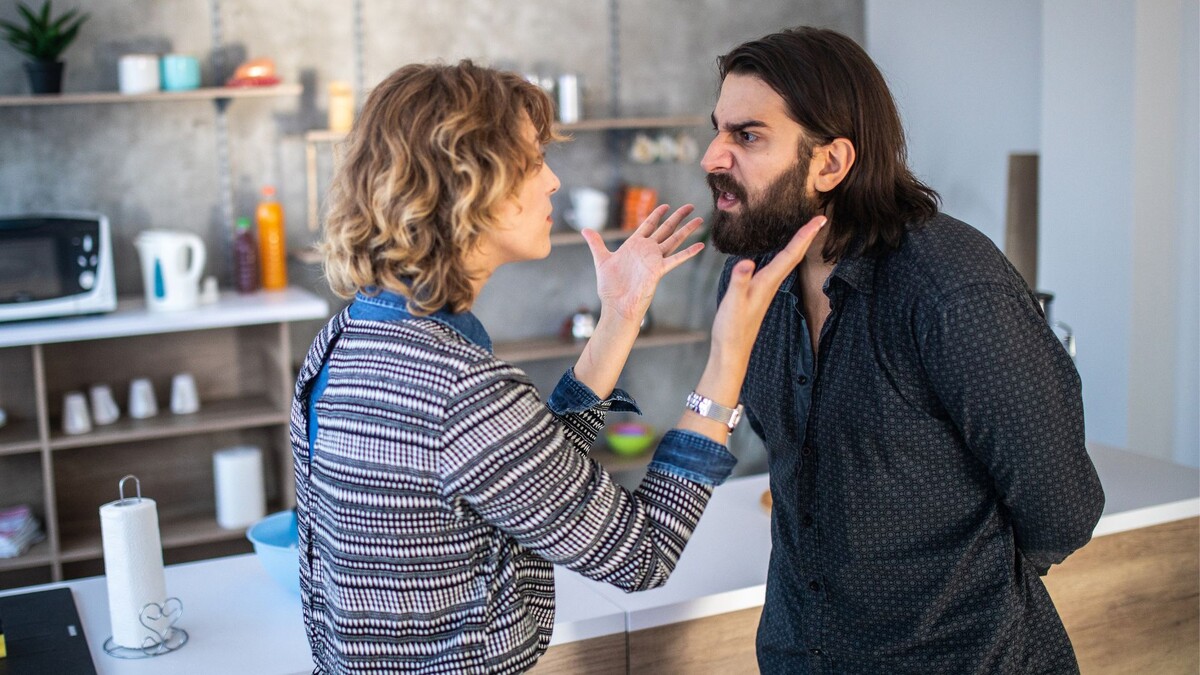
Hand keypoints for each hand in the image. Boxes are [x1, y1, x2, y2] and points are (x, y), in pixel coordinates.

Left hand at [581, 204, 704, 322]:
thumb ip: (596, 243)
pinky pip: (676, 259)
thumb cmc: (610, 287)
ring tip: (701, 219)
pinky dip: (688, 252)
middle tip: (691, 206)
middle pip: (666, 229)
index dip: (657, 214)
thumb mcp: (601, 259)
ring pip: (674, 240)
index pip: (649, 225)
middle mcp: (647, 250)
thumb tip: (584, 229)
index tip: (666, 206)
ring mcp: (654, 259)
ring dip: (687, 230)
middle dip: (678, 217)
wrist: (617, 305)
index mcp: (634, 245)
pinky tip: (700, 245)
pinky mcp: (659, 270)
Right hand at [711, 216, 827, 362]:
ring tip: (806, 230)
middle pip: (794, 256)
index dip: (804, 235)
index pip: (790, 254)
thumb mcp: (732, 302)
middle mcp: (771, 284)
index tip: (818, 219)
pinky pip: (777, 268)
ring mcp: (767, 289)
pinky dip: (784, 255)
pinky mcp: (760, 292)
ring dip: (798, 245)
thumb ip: (739, 281)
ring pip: (788, 262)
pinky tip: (781, 253)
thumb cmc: (731, 327)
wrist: (732, 350)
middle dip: (807, 236)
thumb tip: (746, 261)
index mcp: (767, 282)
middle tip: (820, 218)